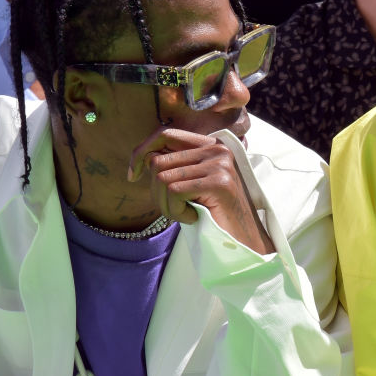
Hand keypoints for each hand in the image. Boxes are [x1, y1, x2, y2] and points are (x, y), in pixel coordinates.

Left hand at [128, 128, 273, 253]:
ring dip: (167, 205)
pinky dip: (177, 212)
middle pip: (159, 161)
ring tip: (186, 214)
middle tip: (173, 210)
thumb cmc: (212, 215)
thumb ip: (173, 166)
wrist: (242, 241)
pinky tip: (194, 217)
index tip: (132, 176)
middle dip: (156, 192)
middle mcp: (216, 149)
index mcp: (210, 145)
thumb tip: (143, 158)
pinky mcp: (218, 182)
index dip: (141, 153)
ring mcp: (219, 164)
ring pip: (162, 178)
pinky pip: (174, 192)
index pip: (165, 134)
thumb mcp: (190, 184)